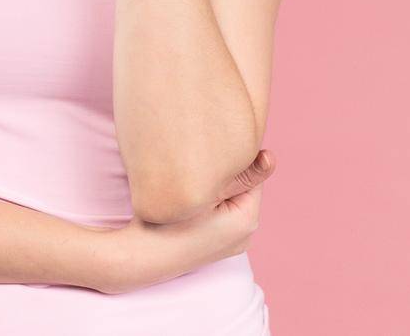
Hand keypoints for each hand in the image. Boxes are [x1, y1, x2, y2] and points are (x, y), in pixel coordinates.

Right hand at [94, 149, 275, 294]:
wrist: (137, 258)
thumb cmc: (167, 223)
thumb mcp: (205, 192)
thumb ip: (242, 174)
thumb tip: (272, 157)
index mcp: (248, 222)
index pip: (253, 177)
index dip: (234, 161)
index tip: (213, 151)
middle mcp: (245, 236)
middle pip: (243, 190)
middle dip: (227, 176)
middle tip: (201, 163)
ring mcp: (231, 244)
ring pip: (231, 201)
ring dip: (217, 188)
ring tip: (193, 179)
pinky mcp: (216, 247)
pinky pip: (221, 215)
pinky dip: (210, 203)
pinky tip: (191, 197)